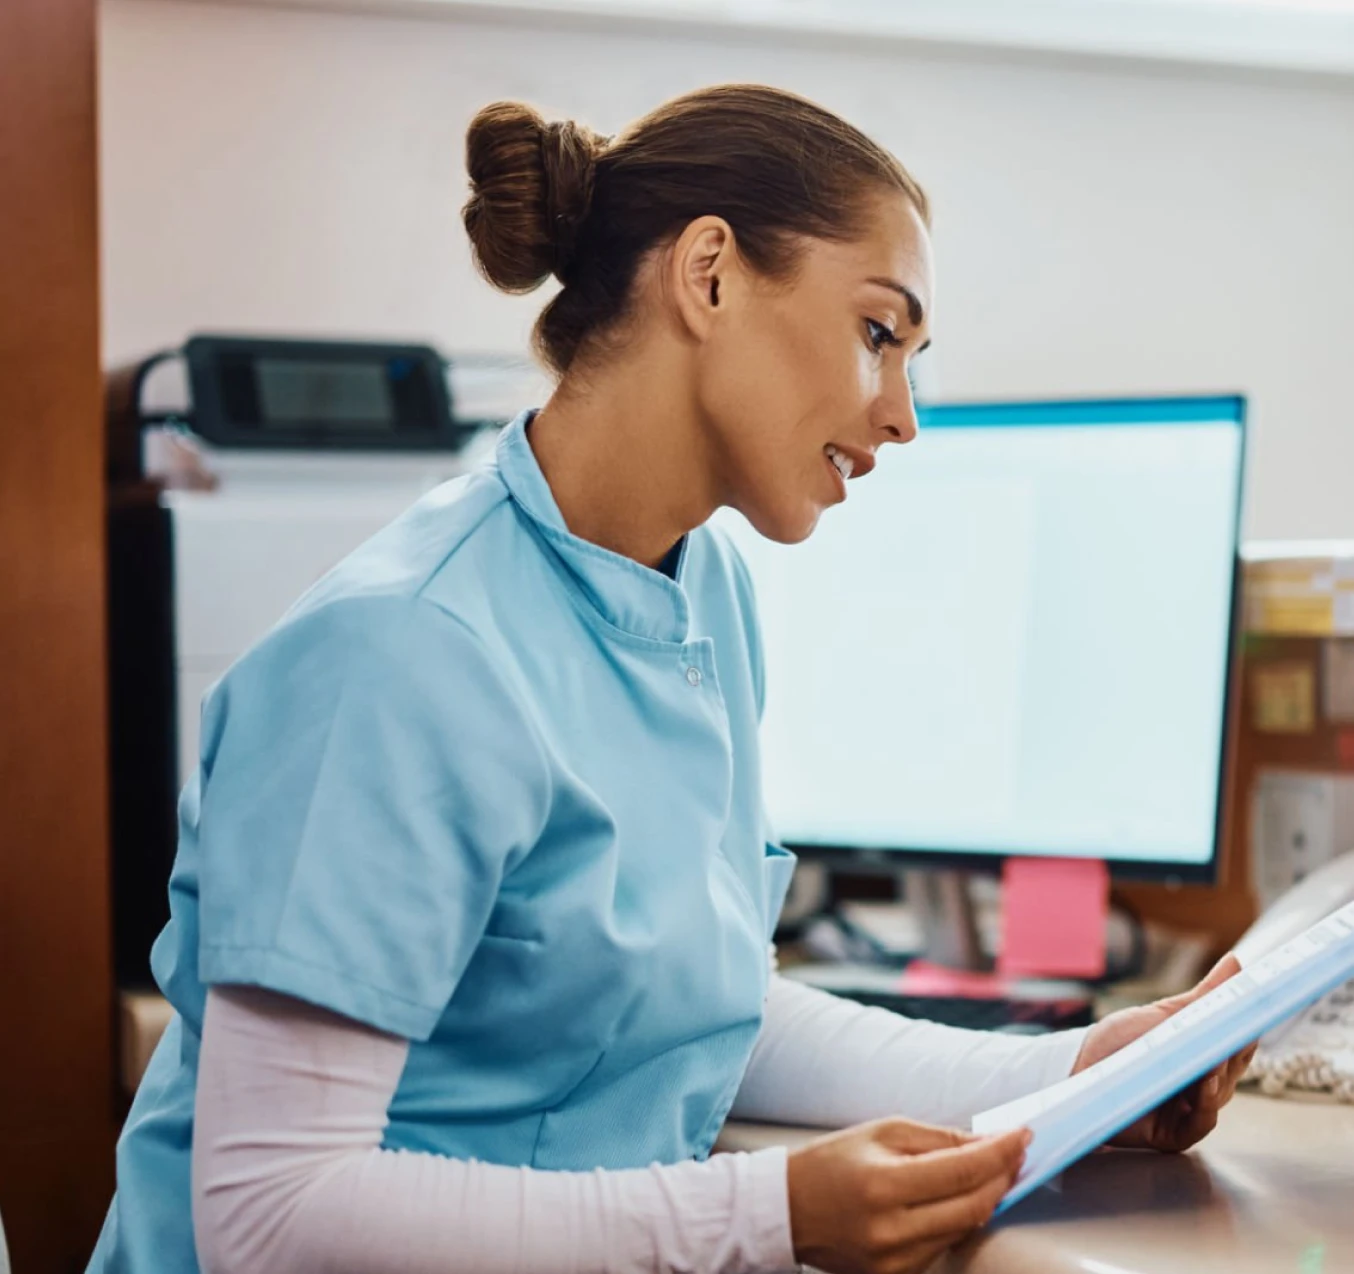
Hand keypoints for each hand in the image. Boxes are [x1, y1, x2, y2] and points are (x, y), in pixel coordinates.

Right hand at [785, 1117, 1028, 1273]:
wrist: (789, 1209)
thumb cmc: (832, 1162)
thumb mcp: (882, 1133)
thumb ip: (938, 1139)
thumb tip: (987, 1144)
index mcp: (884, 1185)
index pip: (962, 1170)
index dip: (999, 1152)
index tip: (1022, 1136)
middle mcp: (892, 1230)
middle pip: (973, 1207)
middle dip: (1002, 1178)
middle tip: (1017, 1153)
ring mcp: (896, 1261)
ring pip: (963, 1228)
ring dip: (984, 1198)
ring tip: (991, 1171)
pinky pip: (944, 1246)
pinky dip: (958, 1220)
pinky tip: (957, 1198)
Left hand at [1072, 954, 1258, 1152]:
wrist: (1077, 1068)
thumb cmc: (1120, 1040)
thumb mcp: (1164, 1015)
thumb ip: (1204, 996)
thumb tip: (1235, 963)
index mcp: (1204, 1054)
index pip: (1238, 1044)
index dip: (1246, 1031)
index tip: (1251, 1016)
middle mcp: (1202, 1083)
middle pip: (1232, 1070)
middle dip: (1231, 1054)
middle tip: (1227, 1037)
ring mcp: (1190, 1110)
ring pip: (1219, 1096)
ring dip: (1217, 1080)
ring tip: (1209, 1064)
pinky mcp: (1174, 1133)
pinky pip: (1200, 1125)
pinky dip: (1204, 1108)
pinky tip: (1201, 1090)